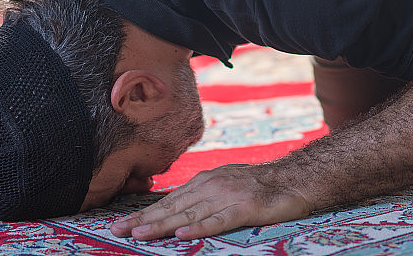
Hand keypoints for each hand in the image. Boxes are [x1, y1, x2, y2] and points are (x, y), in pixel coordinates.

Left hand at [110, 163, 311, 239]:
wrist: (295, 178)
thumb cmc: (260, 185)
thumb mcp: (225, 184)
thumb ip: (202, 195)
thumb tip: (176, 208)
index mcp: (205, 182)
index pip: (169, 201)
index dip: (144, 213)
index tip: (121, 224)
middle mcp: (212, 186)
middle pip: (172, 207)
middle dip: (143, 220)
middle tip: (118, 231)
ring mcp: (228, 196)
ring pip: (189, 213)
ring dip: (162, 225)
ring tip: (140, 234)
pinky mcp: (245, 208)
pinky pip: (219, 220)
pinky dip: (199, 227)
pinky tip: (182, 234)